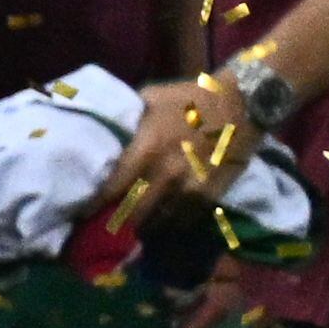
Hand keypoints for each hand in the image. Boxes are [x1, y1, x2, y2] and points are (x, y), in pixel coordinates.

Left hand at [101, 70, 256, 229]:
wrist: (243, 104)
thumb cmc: (192, 98)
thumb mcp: (151, 99)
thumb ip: (127, 121)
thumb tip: (103, 137)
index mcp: (146, 149)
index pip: (111, 188)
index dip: (96, 204)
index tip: (85, 212)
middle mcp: (165, 174)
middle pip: (132, 212)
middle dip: (117, 221)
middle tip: (107, 226)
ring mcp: (189, 189)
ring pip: (156, 222)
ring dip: (143, 226)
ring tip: (132, 229)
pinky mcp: (208, 197)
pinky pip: (182, 221)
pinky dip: (169, 224)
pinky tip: (160, 222)